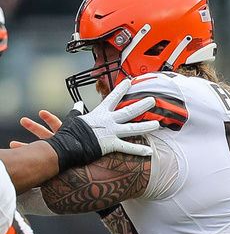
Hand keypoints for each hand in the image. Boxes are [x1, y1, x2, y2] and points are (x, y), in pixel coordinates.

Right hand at [43, 78, 160, 169]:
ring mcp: (111, 132)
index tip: (129, 81)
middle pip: (129, 111)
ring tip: (158, 124)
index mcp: (100, 113)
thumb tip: (77, 104)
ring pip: (133, 128)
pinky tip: (150, 151)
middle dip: (142, 105)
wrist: (67, 144)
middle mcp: (108, 121)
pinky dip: (139, 150)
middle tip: (153, 100)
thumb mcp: (73, 118)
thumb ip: (77, 111)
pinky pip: (128, 147)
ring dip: (147, 126)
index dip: (121, 89)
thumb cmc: (69, 132)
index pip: (113, 97)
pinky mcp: (111, 144)